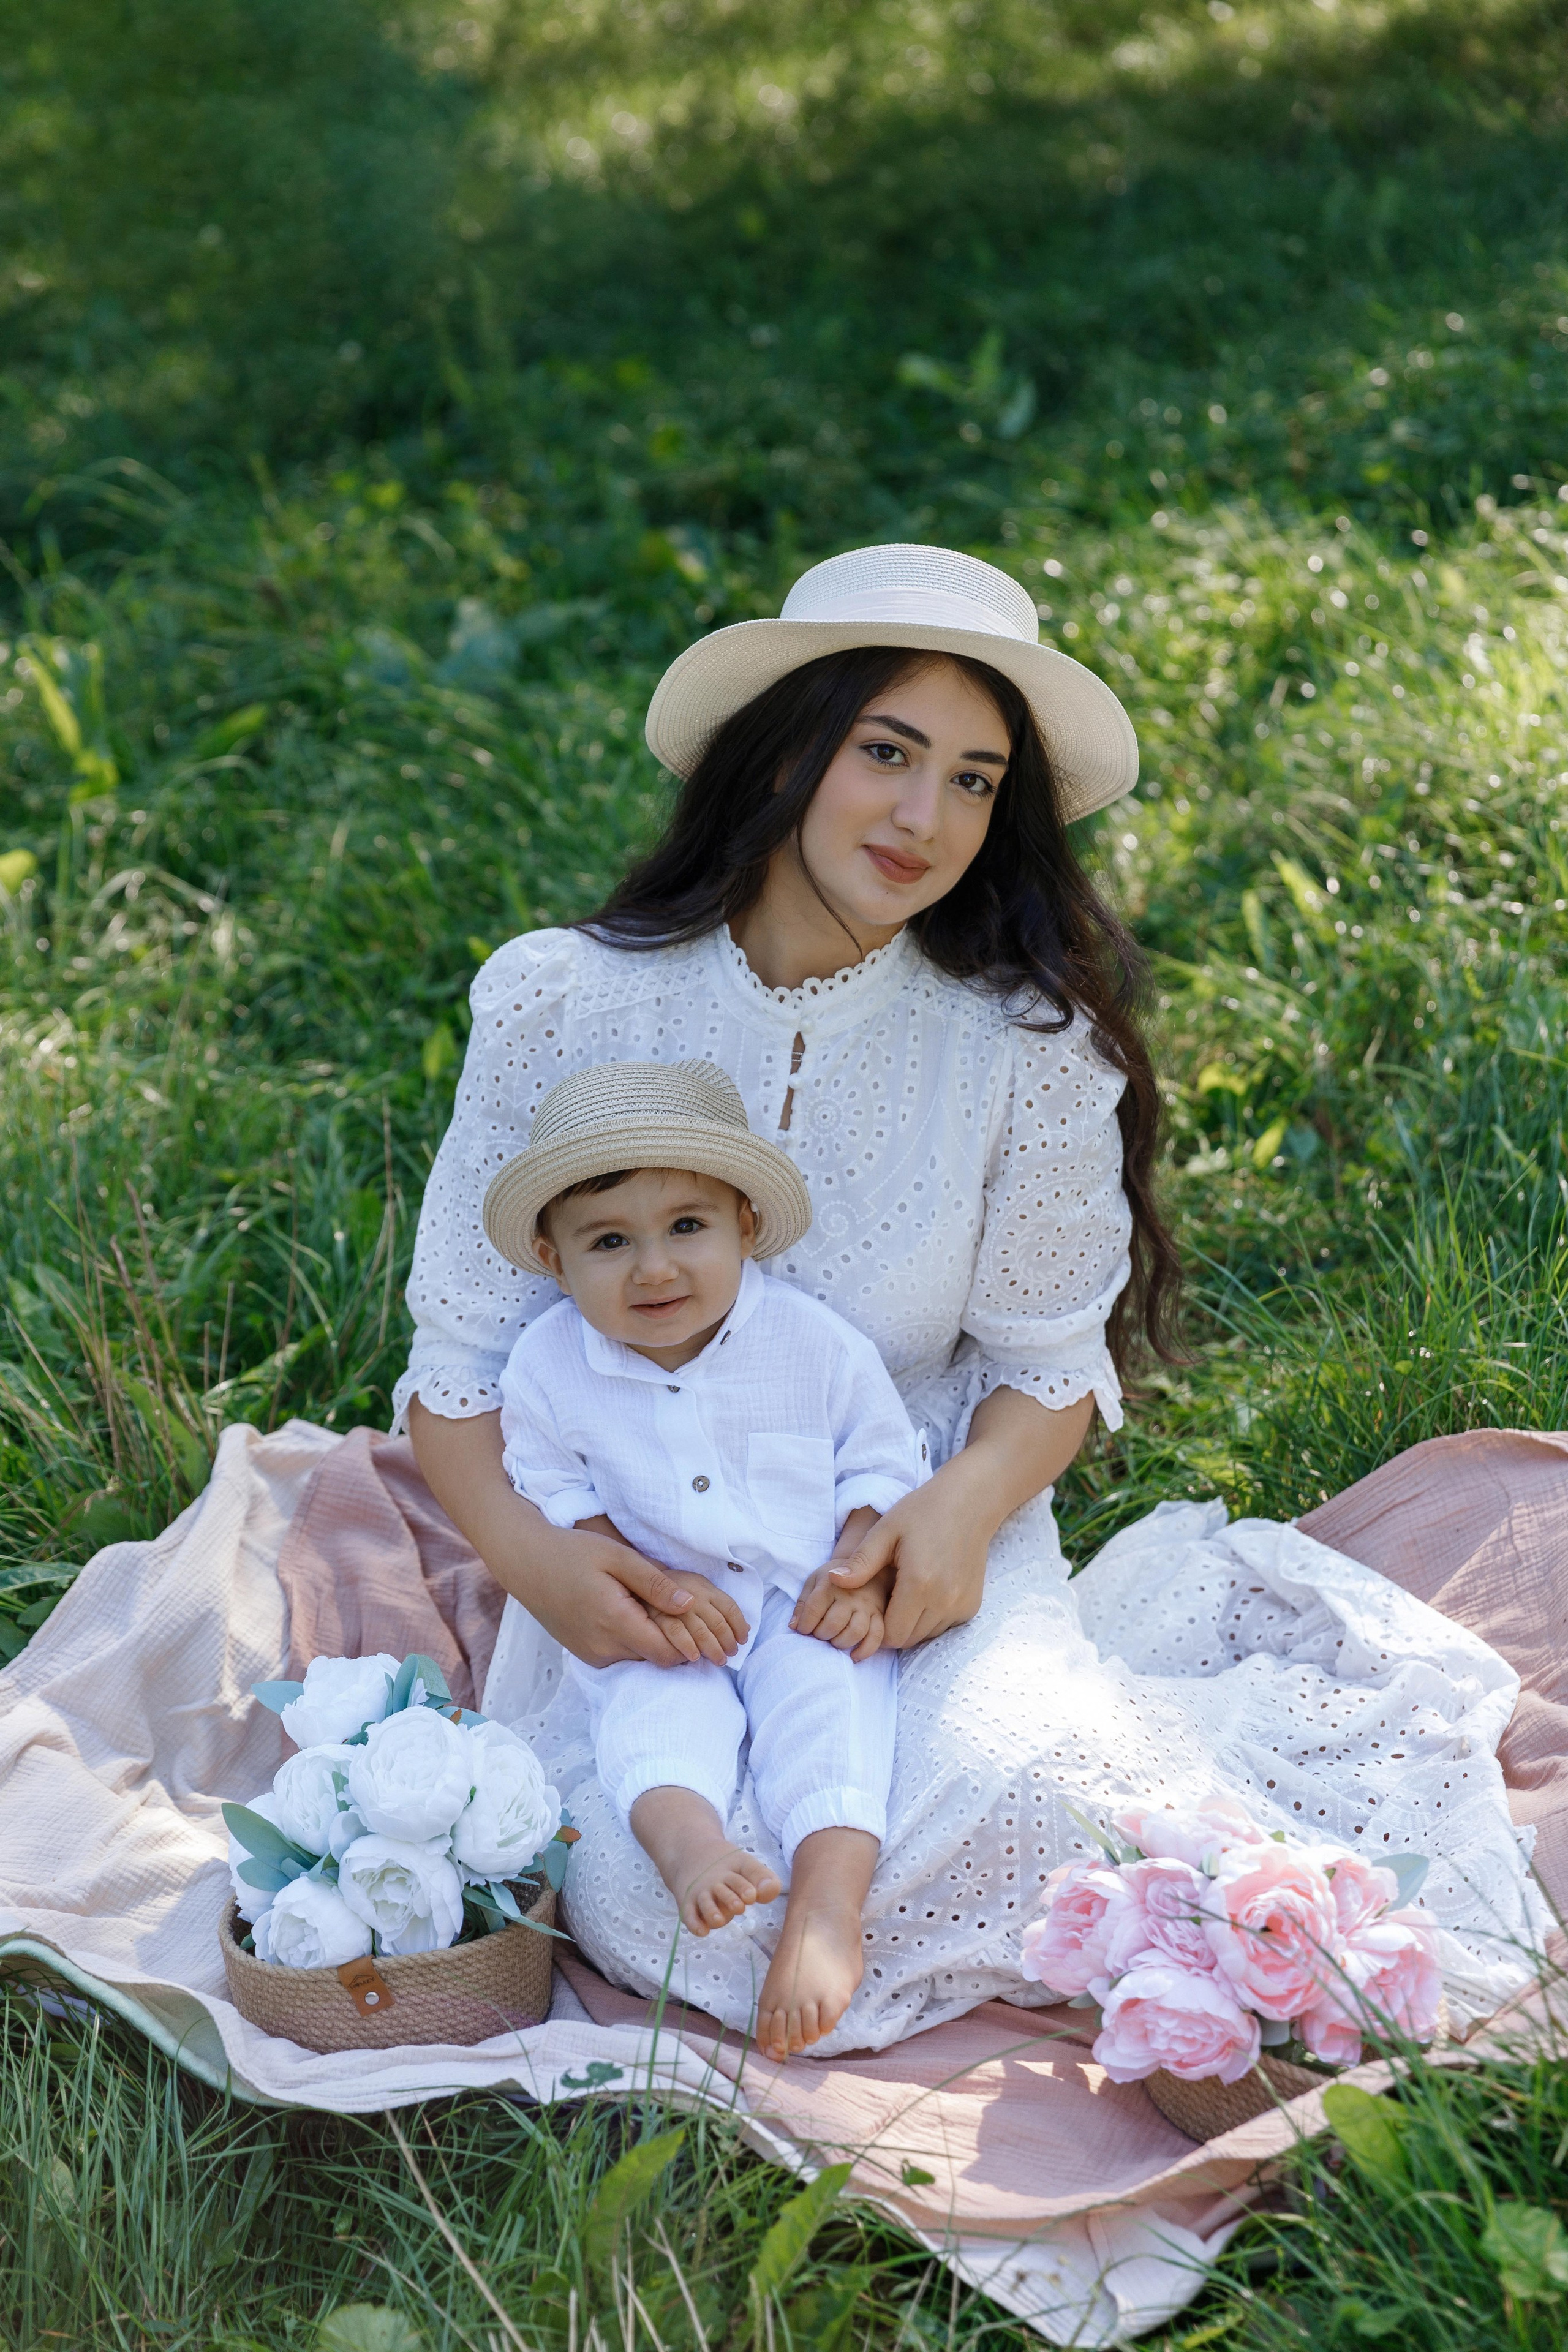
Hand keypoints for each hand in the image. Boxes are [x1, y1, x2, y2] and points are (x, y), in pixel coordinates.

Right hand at [573, 1516, 748, 1666]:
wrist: (526, 1562)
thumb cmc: (572, 1552)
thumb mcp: (617, 1557)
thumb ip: (655, 1582)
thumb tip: (690, 1603)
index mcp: (614, 1622)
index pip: (667, 1654)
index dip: (691, 1643)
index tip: (699, 1621)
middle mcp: (602, 1648)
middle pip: (656, 1658)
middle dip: (677, 1641)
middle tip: (682, 1611)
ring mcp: (591, 1655)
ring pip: (639, 1658)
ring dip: (654, 1640)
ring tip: (655, 1608)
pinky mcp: (585, 1654)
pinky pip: (621, 1655)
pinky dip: (634, 1640)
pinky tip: (632, 1613)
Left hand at [790, 1560, 891, 1660]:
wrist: (866, 1566)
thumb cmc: (834, 1580)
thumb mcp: (814, 1582)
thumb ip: (803, 1604)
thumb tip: (793, 1626)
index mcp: (830, 1585)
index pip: (814, 1609)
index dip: (805, 1625)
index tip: (803, 1630)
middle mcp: (850, 1595)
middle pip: (834, 1624)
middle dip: (821, 1635)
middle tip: (819, 1635)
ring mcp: (867, 1606)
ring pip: (855, 1632)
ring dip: (840, 1643)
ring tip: (834, 1640)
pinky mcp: (879, 1615)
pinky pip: (877, 1637)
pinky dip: (865, 1650)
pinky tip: (854, 1655)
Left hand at [823, 1478, 988, 1650]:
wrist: (968, 1504)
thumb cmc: (922, 1512)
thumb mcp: (885, 1531)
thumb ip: (860, 1562)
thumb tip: (832, 1581)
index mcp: (919, 1584)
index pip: (891, 1635)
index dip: (876, 1626)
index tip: (872, 1605)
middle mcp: (944, 1601)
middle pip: (908, 1640)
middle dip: (892, 1626)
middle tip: (888, 1597)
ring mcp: (962, 1605)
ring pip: (926, 1636)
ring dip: (912, 1623)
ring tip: (907, 1591)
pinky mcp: (972, 1606)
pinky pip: (944, 1626)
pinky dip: (931, 1617)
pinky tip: (927, 1590)